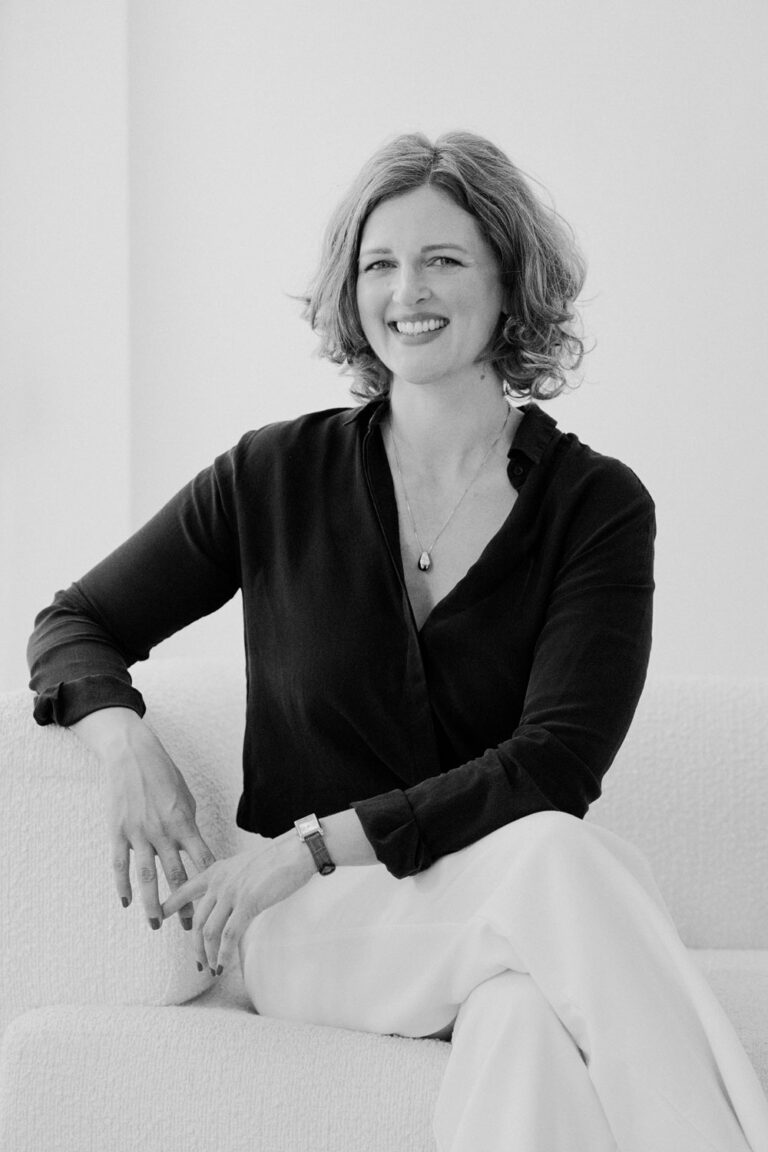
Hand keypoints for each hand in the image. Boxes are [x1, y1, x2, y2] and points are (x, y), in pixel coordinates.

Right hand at [106, 728, 216, 929]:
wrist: (131, 754)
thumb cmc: (163, 775)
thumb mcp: (185, 798)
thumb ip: (189, 826)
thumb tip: (197, 851)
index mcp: (183, 822)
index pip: (203, 859)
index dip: (211, 884)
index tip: (220, 903)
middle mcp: (162, 831)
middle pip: (176, 875)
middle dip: (185, 904)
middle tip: (192, 929)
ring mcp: (138, 833)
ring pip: (146, 876)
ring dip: (152, 903)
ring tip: (157, 924)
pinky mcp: (117, 831)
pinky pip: (119, 864)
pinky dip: (122, 885)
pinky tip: (126, 903)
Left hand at [161, 831, 314, 974]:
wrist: (296, 851)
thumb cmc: (276, 859)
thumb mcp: (243, 865)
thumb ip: (230, 881)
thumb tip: (227, 902)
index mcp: (216, 870)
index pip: (185, 888)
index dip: (171, 904)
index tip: (159, 916)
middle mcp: (219, 881)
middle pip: (196, 919)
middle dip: (194, 945)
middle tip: (198, 962)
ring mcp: (232, 892)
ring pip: (208, 931)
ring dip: (207, 954)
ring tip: (210, 968)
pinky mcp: (247, 903)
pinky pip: (228, 935)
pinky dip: (222, 955)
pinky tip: (222, 965)